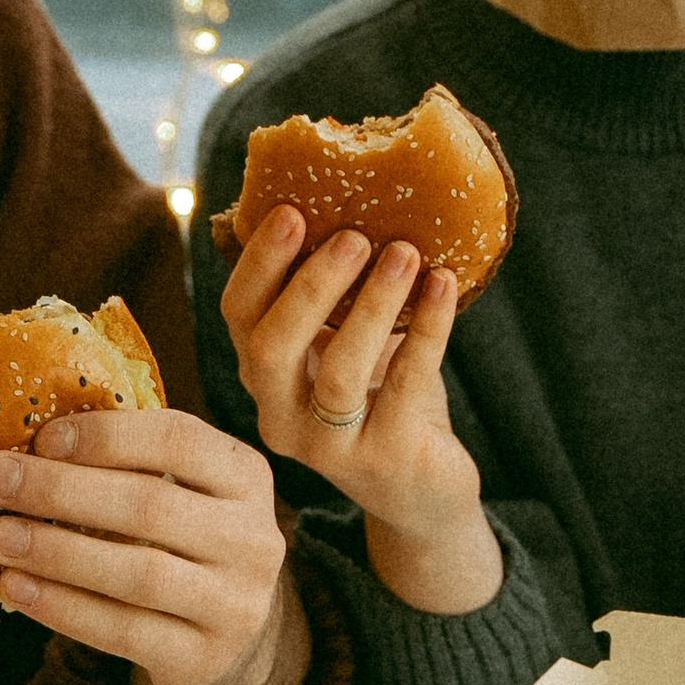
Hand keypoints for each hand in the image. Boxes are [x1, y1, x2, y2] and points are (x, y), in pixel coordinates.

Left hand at [0, 410, 290, 684]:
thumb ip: (125, 463)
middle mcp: (252, 538)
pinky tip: (18, 589)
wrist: (230, 639)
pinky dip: (62, 608)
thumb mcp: (180, 490)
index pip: (179, 440)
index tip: (41, 438)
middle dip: (60, 491)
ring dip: (55, 552)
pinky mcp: (205, 658)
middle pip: (150, 506)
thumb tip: (26, 446)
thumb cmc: (183, 544)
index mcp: (245, 476)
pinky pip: (123, 631)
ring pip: (136, 572)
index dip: (106, 436)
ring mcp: (234, 604)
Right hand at [221, 209, 503, 617]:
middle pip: (272, 348)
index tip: (291, 210)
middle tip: (354, 235)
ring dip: (373, 306)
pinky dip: (426, 331)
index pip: (238, 316)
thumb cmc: (381, 396)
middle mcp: (279, 417)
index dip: (259, 264)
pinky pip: (403, 389)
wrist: (423, 490)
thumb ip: (333, 294)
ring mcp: (329, 449)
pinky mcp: (385, 461)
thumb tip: (346, 194)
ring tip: (406, 253)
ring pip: (337, 373)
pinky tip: (445, 286)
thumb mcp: (346, 342)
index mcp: (262, 377)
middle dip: (310, 286)